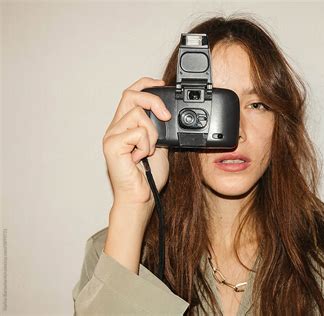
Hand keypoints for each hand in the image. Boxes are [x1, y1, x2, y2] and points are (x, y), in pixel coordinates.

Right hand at [102, 77, 170, 216]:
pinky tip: (141, 158)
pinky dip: (146, 145)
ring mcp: (112, 136)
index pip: (131, 94)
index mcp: (126, 125)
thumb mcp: (160, 146)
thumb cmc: (148, 177)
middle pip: (131, 95)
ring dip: (152, 134)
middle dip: (153, 101)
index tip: (161, 84)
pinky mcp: (112, 145)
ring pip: (138, 115)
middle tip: (166, 116)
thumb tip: (169, 115)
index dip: (145, 84)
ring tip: (148, 151)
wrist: (141, 198)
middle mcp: (116, 127)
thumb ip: (160, 130)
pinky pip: (137, 133)